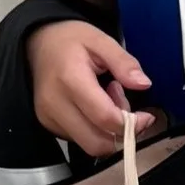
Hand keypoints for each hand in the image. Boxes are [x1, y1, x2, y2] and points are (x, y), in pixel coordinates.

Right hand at [28, 19, 152, 154]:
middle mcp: (55, 104)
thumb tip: (144, 84)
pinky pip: (79, 140)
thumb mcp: (101, 40)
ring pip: (89, 145)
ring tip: (109, 102)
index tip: (147, 116)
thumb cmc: (72, 40)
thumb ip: (124, 62)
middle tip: (126, 108)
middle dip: (122, 133)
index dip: (133, 124)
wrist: (37, 42)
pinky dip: (96, 130)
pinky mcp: (47, 124)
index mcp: (70, 79)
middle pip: (97, 142)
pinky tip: (95, 107)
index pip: (105, 118)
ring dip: (109, 132)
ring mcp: (48, 117)